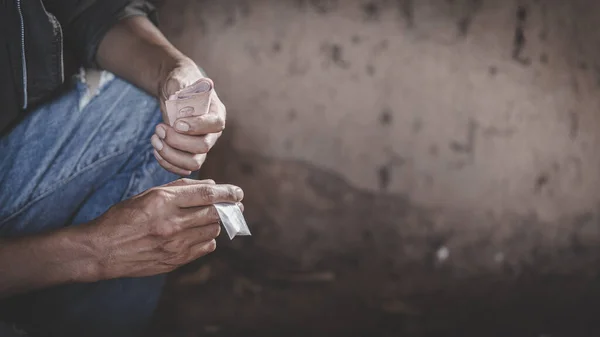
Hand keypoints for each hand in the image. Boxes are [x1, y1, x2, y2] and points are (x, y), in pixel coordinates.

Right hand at [81, 179, 242, 280]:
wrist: (102, 250)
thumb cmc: (123, 217)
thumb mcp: (148, 194)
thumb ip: (181, 188)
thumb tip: (212, 185)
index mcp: (164, 201)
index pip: (207, 194)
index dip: (228, 192)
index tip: (238, 192)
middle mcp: (171, 223)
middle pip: (214, 213)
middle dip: (229, 208)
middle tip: (234, 206)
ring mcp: (174, 244)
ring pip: (212, 230)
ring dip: (216, 222)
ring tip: (211, 218)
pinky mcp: (175, 261)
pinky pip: (205, 247)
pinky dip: (208, 239)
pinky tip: (201, 234)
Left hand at [152, 58, 226, 174]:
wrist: (174, 91)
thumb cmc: (179, 82)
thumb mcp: (178, 78)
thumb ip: (179, 87)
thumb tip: (177, 102)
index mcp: (216, 112)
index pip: (215, 124)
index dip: (196, 126)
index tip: (176, 122)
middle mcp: (212, 132)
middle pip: (203, 147)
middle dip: (177, 141)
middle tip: (159, 128)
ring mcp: (202, 145)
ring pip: (194, 163)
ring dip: (171, 155)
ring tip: (155, 139)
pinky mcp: (189, 154)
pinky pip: (182, 168)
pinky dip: (166, 162)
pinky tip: (155, 147)